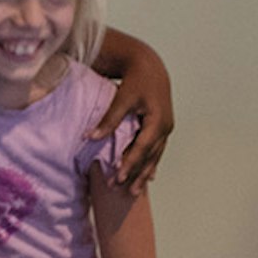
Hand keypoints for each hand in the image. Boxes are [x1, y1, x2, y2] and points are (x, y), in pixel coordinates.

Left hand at [96, 41, 173, 191]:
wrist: (151, 66)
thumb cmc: (136, 79)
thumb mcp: (122, 97)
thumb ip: (109, 119)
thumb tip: (91, 137)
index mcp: (158, 120)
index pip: (142, 148)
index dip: (130, 164)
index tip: (118, 177)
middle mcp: (166, 127)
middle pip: (150, 156)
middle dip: (137, 174)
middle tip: (124, 191)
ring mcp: (167, 128)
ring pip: (155, 156)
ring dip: (144, 173)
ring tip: (135, 190)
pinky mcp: (163, 127)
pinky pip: (157, 150)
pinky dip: (151, 163)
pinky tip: (148, 176)